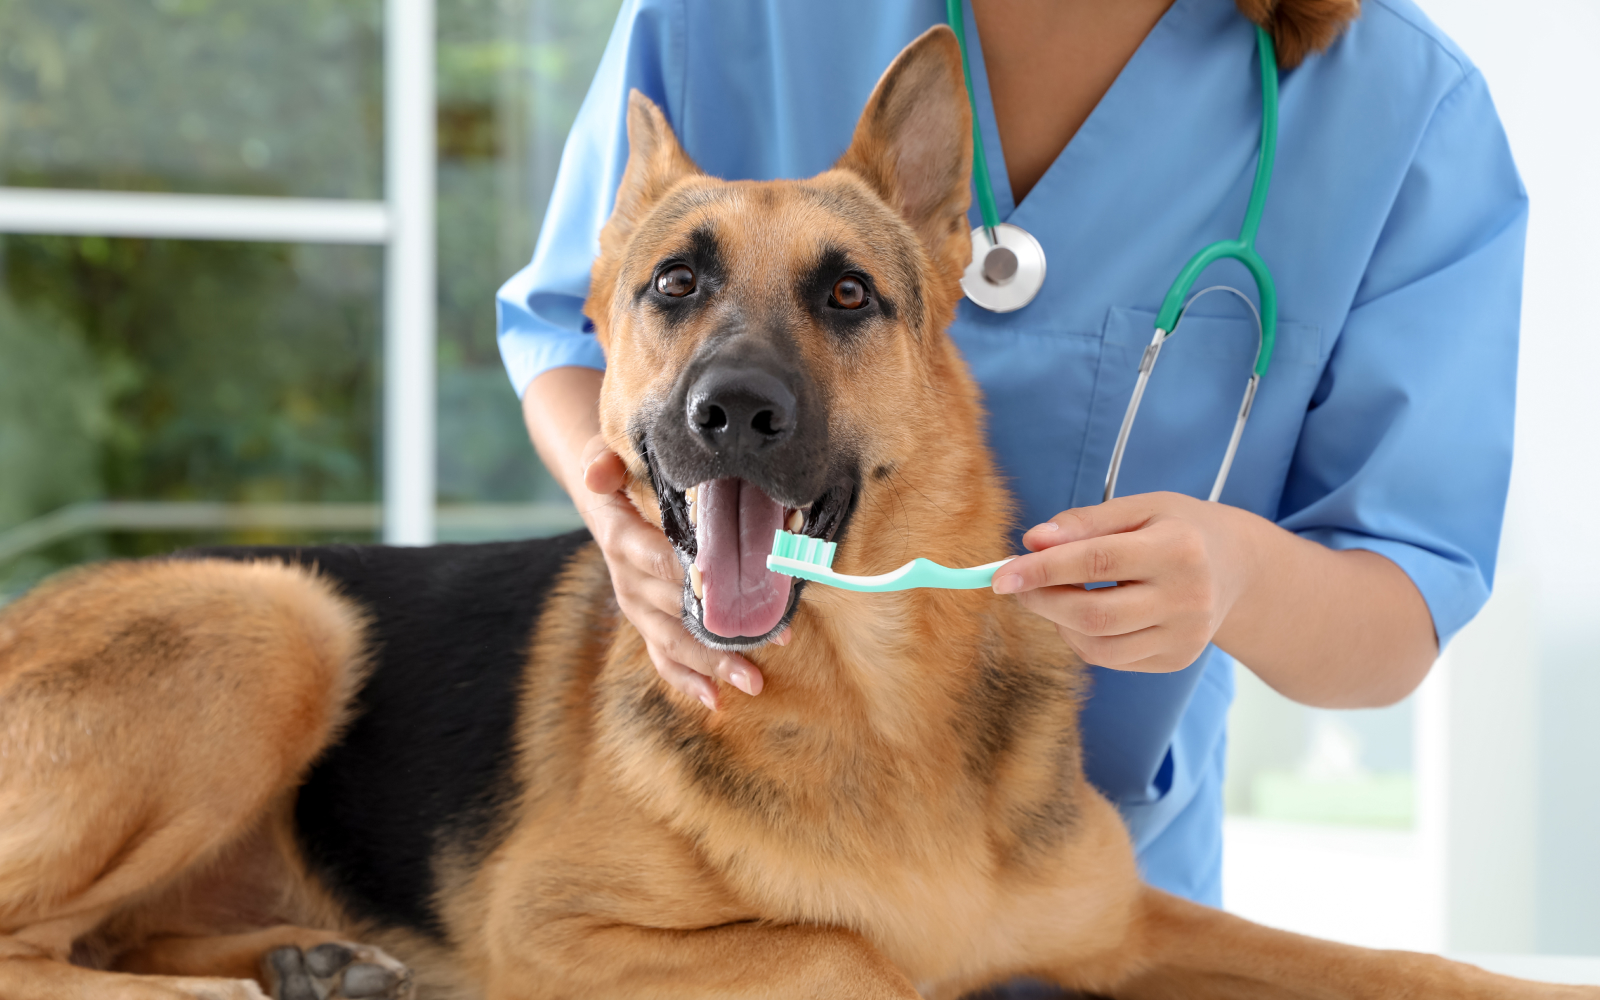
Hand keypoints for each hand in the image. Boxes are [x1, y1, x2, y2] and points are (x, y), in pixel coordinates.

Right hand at [575, 435, 771, 708]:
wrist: (609, 500)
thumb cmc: (622, 475)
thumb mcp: (605, 456)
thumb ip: (601, 461)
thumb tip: (598, 473)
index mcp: (621, 540)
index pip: (656, 559)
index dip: (690, 575)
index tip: (727, 589)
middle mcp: (628, 580)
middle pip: (675, 610)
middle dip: (720, 629)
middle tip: (771, 639)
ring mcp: (639, 608)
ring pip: (675, 641)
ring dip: (713, 663)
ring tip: (753, 681)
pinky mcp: (649, 623)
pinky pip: (665, 658)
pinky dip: (689, 680)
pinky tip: (717, 699)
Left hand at [991, 492, 1256, 672]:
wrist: (1238, 568)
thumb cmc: (1179, 529)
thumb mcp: (1140, 508)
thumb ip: (1085, 522)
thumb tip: (1031, 541)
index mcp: (1179, 549)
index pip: (1096, 562)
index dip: (1042, 569)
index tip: (1000, 573)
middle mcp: (1188, 598)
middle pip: (1093, 614)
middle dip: (1041, 600)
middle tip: (1015, 584)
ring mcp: (1185, 637)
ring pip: (1097, 646)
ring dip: (1059, 621)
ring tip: (1055, 593)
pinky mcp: (1177, 660)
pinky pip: (1111, 658)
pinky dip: (1083, 638)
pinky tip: (1086, 612)